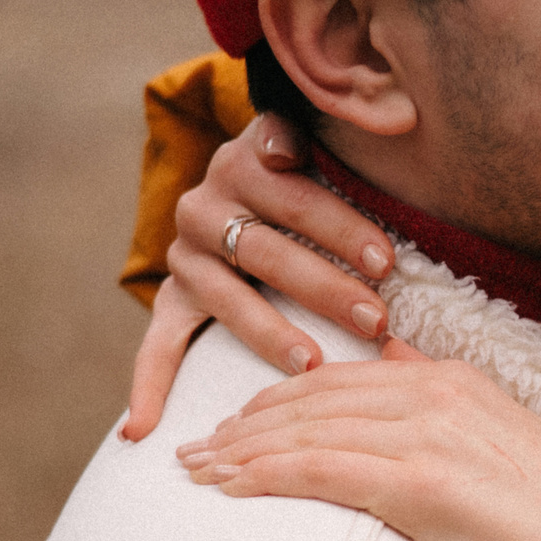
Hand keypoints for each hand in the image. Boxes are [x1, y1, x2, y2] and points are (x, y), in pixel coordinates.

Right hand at [121, 113, 396, 439]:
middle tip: (376, 318)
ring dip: (269, 333)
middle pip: (268, 250)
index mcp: (246, 160)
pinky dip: (148, 383)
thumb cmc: (316, 171)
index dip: (340, 227)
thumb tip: (398, 114)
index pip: (296, 196)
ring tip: (313, 364)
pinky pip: (157, 342)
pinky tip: (142, 426)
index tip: (386, 260)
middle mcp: (206, 204)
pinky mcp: (172, 294)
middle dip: (325, 288)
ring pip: (228, 297)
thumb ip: (350, 132)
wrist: (251, 179)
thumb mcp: (329, 142)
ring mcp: (187, 254)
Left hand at [176, 357, 540, 540]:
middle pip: (312, 399)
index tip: (235, 423)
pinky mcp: (417, 483)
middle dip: (244, 423)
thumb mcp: (495, 438)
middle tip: (193, 448)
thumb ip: (440, 395)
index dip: (279, 398)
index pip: (341, 378)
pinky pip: (319, 469)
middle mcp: (434, 394)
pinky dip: (265, 475)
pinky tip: (228, 488)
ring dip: (240, 451)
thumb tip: (394, 354)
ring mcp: (426, 435)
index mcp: (451, 380)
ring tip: (194, 471)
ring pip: (306, 430)